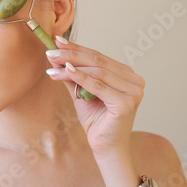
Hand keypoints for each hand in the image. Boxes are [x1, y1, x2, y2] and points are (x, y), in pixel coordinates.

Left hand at [46, 36, 144, 157]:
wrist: (105, 147)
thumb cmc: (95, 120)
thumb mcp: (81, 92)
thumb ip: (72, 75)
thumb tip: (55, 56)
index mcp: (127, 75)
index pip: (98, 56)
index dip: (77, 47)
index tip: (57, 40)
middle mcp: (134, 80)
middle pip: (97, 61)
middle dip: (71, 54)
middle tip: (51, 51)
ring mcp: (133, 91)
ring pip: (97, 71)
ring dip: (71, 66)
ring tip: (52, 65)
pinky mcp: (127, 102)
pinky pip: (98, 85)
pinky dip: (80, 77)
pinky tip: (65, 71)